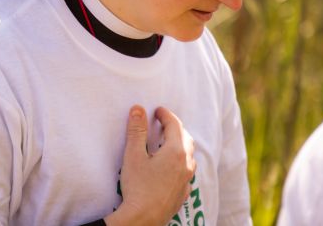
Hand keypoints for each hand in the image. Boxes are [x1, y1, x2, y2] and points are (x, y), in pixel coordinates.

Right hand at [104, 105, 195, 225]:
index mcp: (176, 151)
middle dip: (175, 127)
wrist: (143, 219)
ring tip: (166, 143)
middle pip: (186, 138)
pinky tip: (170, 167)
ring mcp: (186, 180)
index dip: (166, 114)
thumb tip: (138, 109)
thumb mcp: (134, 155)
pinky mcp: (183, 193)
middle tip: (162, 122)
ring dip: (180, 145)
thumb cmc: (138, 187)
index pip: (175, 125)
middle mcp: (186, 164)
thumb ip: (136, 130)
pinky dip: (180, 162)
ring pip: (189, 155)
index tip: (158, 110)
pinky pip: (186, 172)